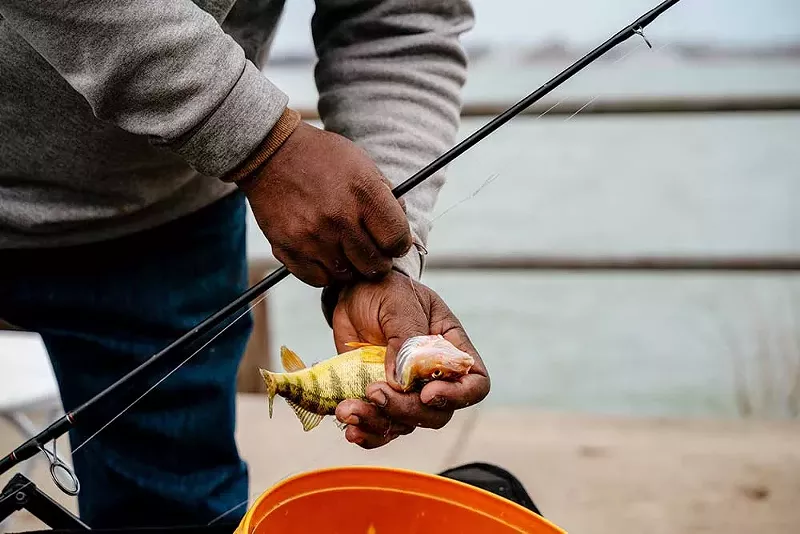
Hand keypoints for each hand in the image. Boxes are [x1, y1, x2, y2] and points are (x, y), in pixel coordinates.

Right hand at [240, 120, 411, 286]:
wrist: (271, 153)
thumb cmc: (321, 157)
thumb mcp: (362, 164)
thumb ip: (386, 197)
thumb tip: (402, 229)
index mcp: (363, 193)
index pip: (397, 240)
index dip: (398, 244)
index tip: (392, 241)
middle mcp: (339, 218)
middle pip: (374, 264)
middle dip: (378, 260)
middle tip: (370, 249)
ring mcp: (312, 236)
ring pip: (347, 275)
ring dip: (350, 266)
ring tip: (344, 247)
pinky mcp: (288, 248)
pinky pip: (318, 279)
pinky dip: (324, 271)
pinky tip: (324, 252)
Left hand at [331, 270, 489, 448]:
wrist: (353, 293)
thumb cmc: (384, 290)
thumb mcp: (397, 302)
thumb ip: (404, 337)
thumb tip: (400, 380)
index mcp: (450, 347)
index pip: (475, 383)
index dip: (458, 396)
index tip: (426, 393)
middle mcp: (433, 375)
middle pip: (436, 412)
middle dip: (406, 410)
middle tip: (373, 392)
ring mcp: (406, 390)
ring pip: (405, 424)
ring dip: (377, 423)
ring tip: (347, 410)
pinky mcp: (379, 398)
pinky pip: (380, 427)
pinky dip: (366, 432)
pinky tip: (348, 427)